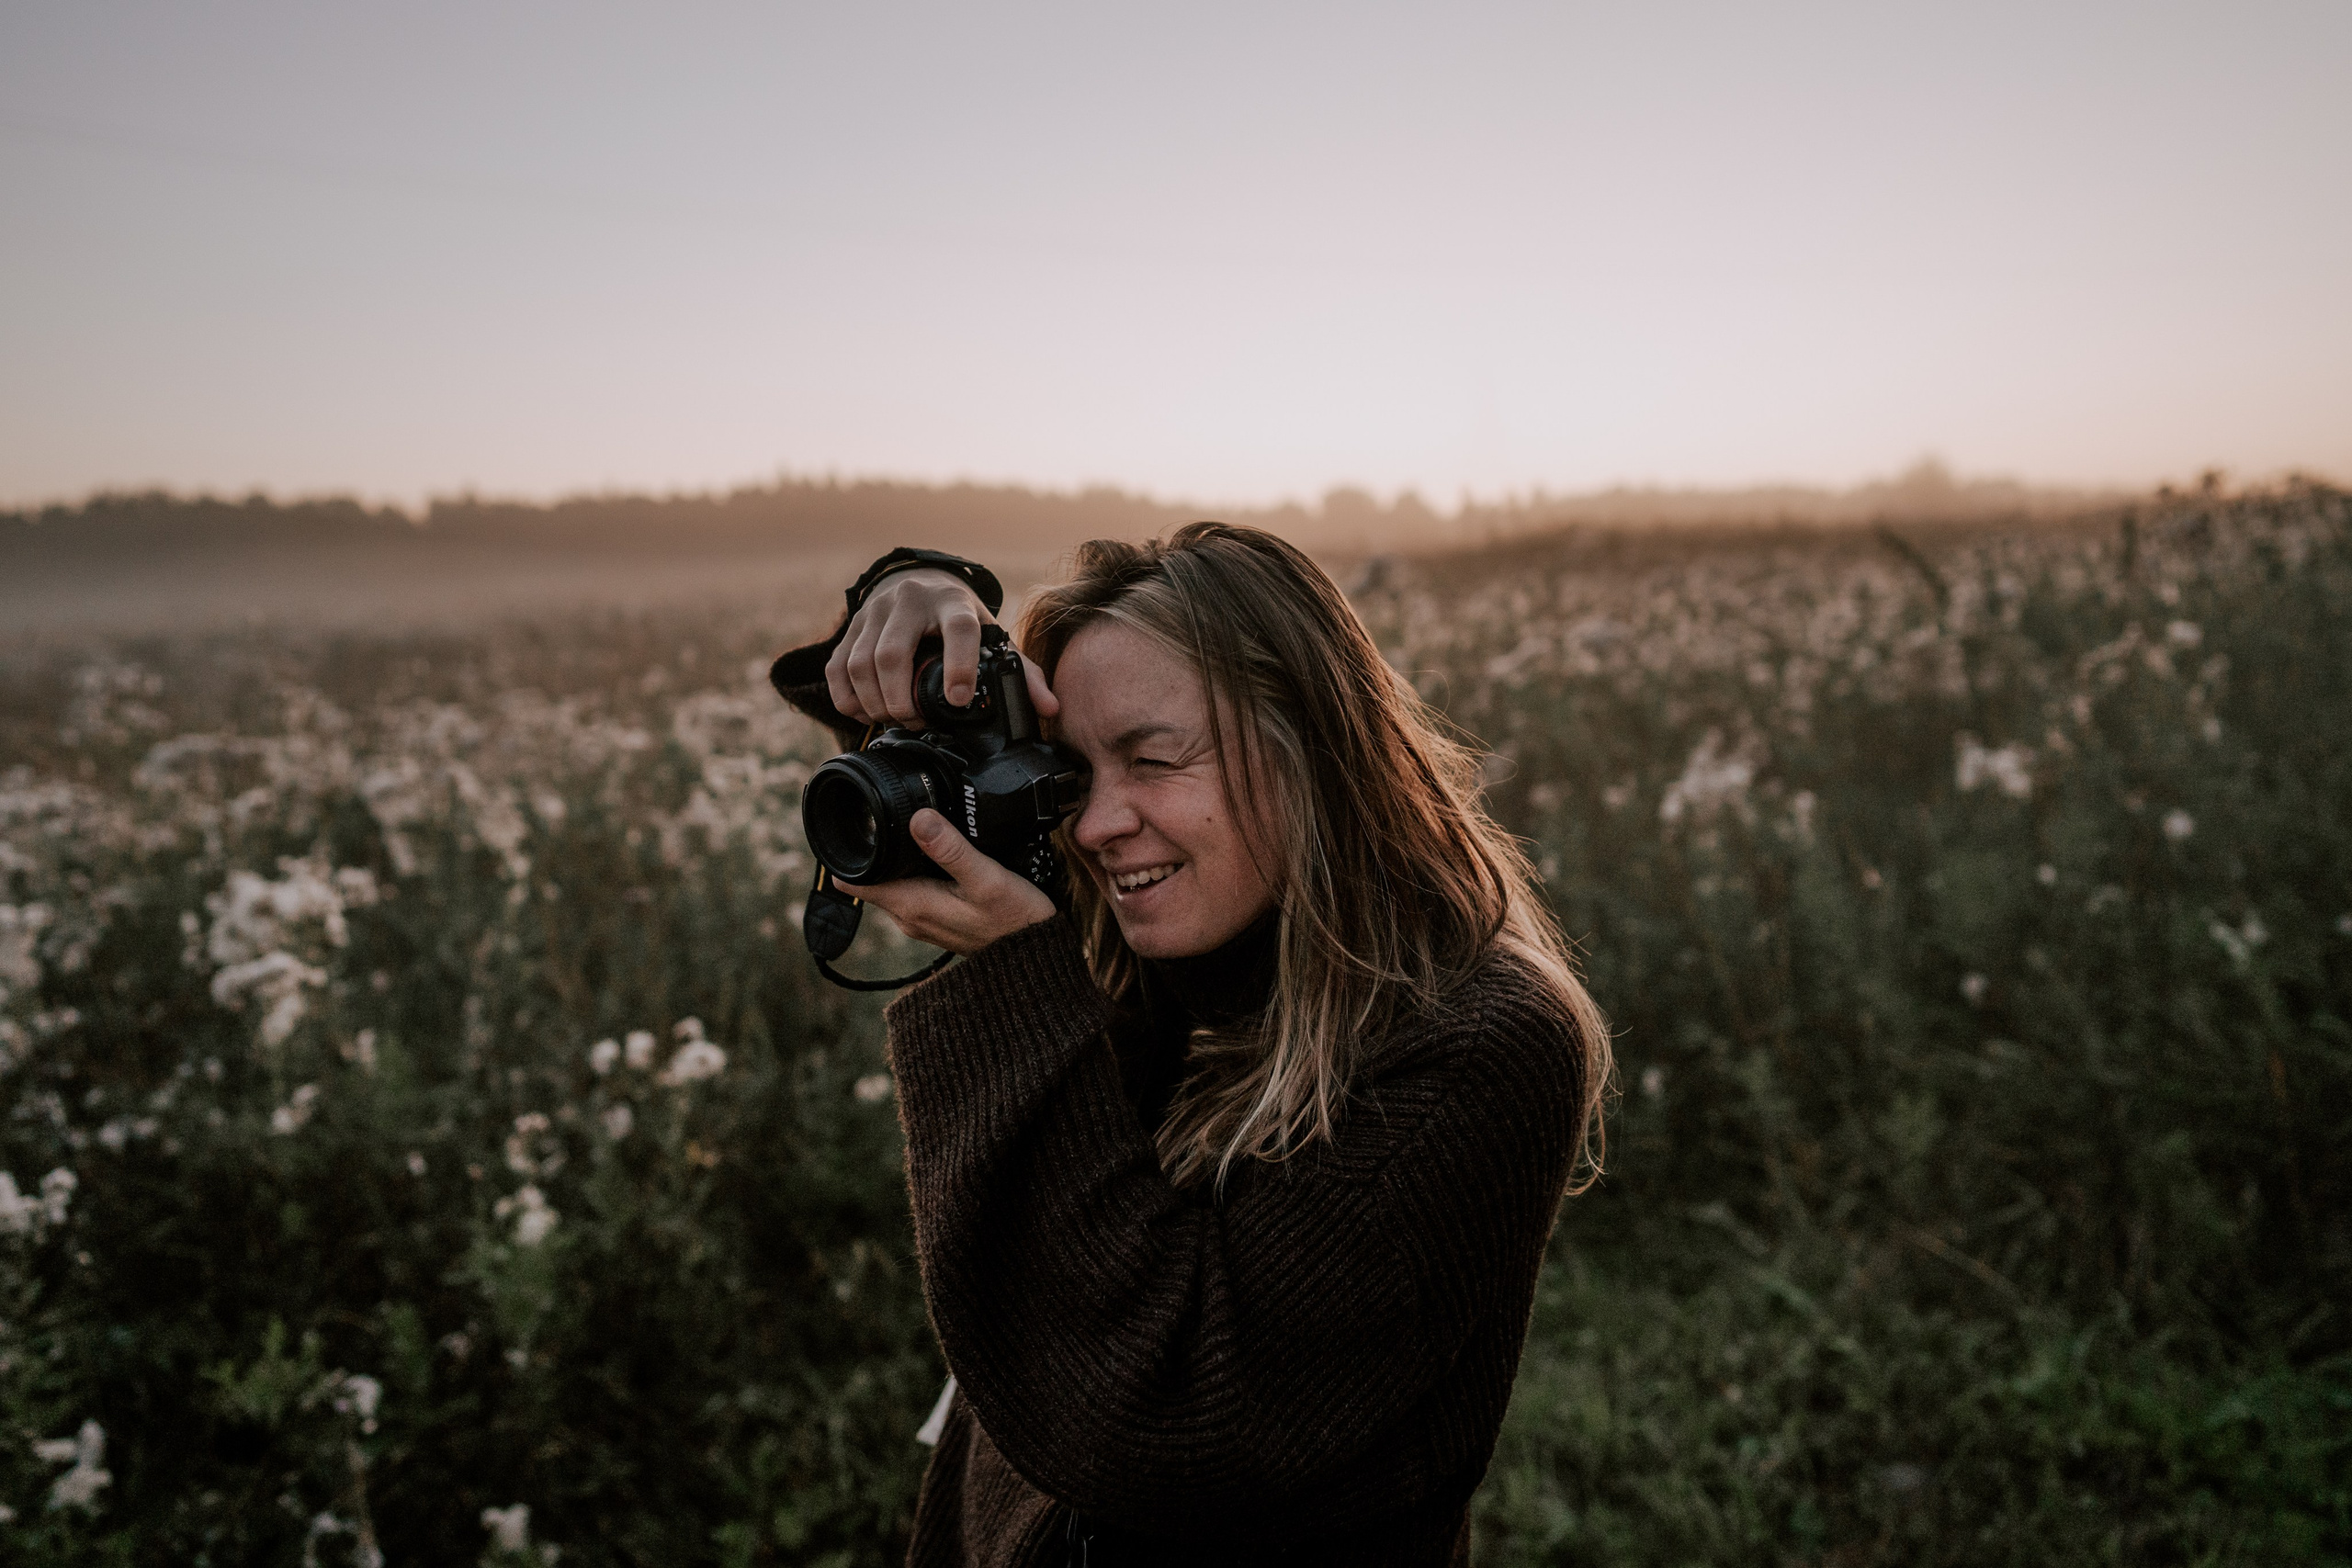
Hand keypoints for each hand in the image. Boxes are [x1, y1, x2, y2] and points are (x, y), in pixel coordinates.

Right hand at [826, 568, 1059, 728]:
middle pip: (892, 653)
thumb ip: (1021, 672)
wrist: (919, 581)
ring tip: (896, 719)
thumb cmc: (960, 618)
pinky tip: (867, 712)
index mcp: (953, 603)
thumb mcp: (992, 635)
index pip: (957, 628)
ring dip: (875, 702)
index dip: (959, 665)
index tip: (959, 701)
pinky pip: (837, 668)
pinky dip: (848, 699)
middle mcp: (910, 601)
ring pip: (859, 663)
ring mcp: (874, 612)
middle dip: (902, 699)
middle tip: (916, 722)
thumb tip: (1049, 709)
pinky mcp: (850, 627)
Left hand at [849, 809, 1056, 953]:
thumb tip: (919, 818)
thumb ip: (951, 849)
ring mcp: (922, 921)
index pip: (854, 882)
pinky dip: (917, 872)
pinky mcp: (937, 920)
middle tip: (889, 815)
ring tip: (914, 831)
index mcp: (911, 904)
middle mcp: (908, 917)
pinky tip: (938, 857)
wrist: (1035, 957)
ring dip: (897, 860)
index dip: (847, 853)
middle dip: (875, 850)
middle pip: (872, 878)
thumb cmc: (1015, 920)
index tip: (854, 825)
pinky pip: (913, 891)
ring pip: (894, 882)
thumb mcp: (986, 878)